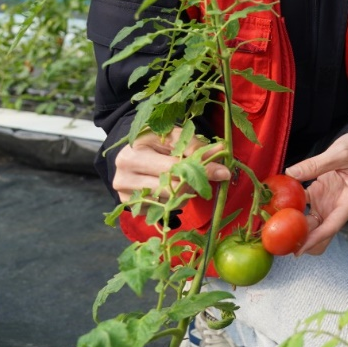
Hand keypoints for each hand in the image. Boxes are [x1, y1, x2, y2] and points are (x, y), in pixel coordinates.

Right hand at [112, 127, 228, 203]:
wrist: (132, 153)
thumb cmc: (157, 143)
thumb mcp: (175, 138)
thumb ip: (196, 146)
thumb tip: (222, 152)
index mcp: (136, 148)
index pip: (175, 165)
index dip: (201, 169)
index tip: (224, 172)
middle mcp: (125, 169)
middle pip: (171, 185)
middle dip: (194, 183)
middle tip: (207, 180)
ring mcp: (123, 188)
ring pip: (167, 199)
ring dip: (184, 193)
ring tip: (185, 181)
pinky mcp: (127, 203)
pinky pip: (160, 208)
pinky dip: (173, 202)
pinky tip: (172, 190)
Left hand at [285, 127, 347, 254]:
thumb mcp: (341, 152)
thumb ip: (316, 164)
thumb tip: (291, 174)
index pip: (331, 227)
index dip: (314, 240)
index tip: (297, 251)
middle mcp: (338, 207)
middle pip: (321, 233)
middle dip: (303, 239)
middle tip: (281, 239)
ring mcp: (328, 202)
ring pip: (310, 224)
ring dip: (294, 225)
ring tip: (273, 224)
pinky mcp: (320, 195)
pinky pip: (303, 206)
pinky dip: (290, 207)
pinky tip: (276, 205)